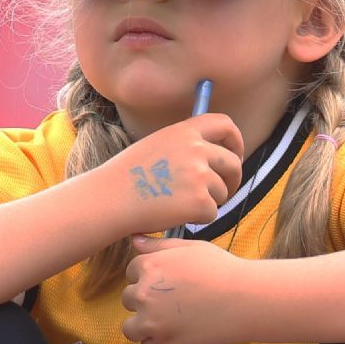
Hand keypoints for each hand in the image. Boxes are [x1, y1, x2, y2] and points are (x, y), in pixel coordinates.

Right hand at [97, 114, 242, 236]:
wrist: (108, 200)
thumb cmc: (127, 178)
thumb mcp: (156, 146)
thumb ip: (184, 145)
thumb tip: (214, 154)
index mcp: (184, 131)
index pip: (225, 125)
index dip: (235, 140)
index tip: (235, 154)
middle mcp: (195, 149)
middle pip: (233, 163)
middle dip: (232, 180)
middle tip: (224, 192)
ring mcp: (199, 175)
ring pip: (222, 192)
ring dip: (209, 202)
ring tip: (179, 206)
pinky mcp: (200, 201)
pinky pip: (212, 213)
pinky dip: (197, 219)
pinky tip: (174, 216)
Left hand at [121, 236, 248, 343]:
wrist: (244, 299)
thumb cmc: (221, 269)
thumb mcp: (190, 248)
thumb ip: (158, 245)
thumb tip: (133, 240)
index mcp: (149, 266)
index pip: (131, 272)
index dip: (147, 277)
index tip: (167, 282)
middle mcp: (144, 293)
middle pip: (128, 299)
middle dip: (145, 300)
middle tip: (171, 301)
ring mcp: (152, 321)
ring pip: (131, 327)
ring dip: (144, 325)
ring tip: (168, 321)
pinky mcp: (164, 343)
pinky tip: (173, 335)